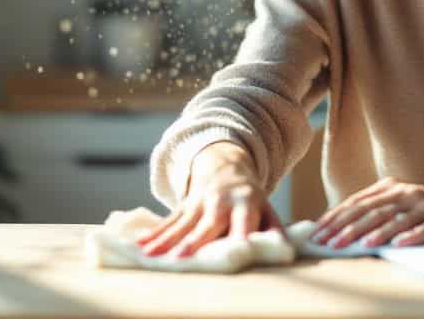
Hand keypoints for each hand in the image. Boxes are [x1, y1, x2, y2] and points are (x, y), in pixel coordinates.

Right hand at [137, 142, 283, 257]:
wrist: (227, 165)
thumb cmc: (251, 199)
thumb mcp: (267, 208)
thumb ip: (273, 229)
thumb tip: (283, 251)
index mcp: (246, 203)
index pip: (243, 223)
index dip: (238, 237)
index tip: (233, 252)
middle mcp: (221, 202)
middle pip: (207, 225)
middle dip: (193, 242)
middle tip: (180, 259)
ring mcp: (200, 202)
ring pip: (181, 224)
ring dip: (164, 240)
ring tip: (150, 256)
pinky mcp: (184, 204)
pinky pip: (168, 220)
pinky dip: (154, 233)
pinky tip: (139, 244)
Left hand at [309, 177, 423, 248]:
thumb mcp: (401, 203)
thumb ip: (377, 209)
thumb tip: (342, 225)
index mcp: (392, 189)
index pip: (358, 203)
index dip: (336, 217)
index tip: (318, 232)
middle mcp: (406, 194)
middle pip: (372, 211)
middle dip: (348, 228)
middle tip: (329, 243)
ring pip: (395, 220)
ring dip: (376, 233)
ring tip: (359, 245)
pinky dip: (410, 236)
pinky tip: (398, 245)